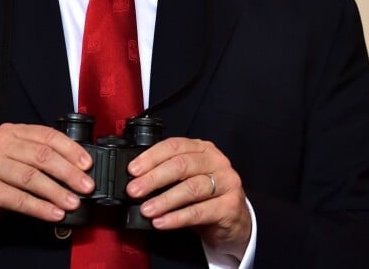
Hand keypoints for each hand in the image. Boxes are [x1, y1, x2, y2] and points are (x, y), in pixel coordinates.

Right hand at [0, 123, 93, 235]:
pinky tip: (54, 213)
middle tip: (86, 185)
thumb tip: (77, 168)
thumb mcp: (17, 157)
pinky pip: (19, 199)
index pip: (47, 135)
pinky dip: (40, 208)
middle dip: (68, 172)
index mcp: (13, 131)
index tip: (87, 164)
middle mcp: (0, 144)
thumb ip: (41, 156)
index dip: (70, 149)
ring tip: (73, 202)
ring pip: (32, 178)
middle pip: (42, 156)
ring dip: (57, 192)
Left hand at [127, 137, 251, 259]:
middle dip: (153, 178)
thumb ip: (167, 173)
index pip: (174, 146)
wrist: (235, 221)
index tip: (132, 170)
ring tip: (146, 209)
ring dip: (164, 200)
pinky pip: (199, 212)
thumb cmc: (206, 196)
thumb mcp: (188, 178)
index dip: (151, 157)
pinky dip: (177, 217)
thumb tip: (136, 179)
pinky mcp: (230, 206)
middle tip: (134, 190)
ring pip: (191, 188)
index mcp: (202, 148)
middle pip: (181, 165)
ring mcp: (226, 182)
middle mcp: (216, 161)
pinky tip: (162, 222)